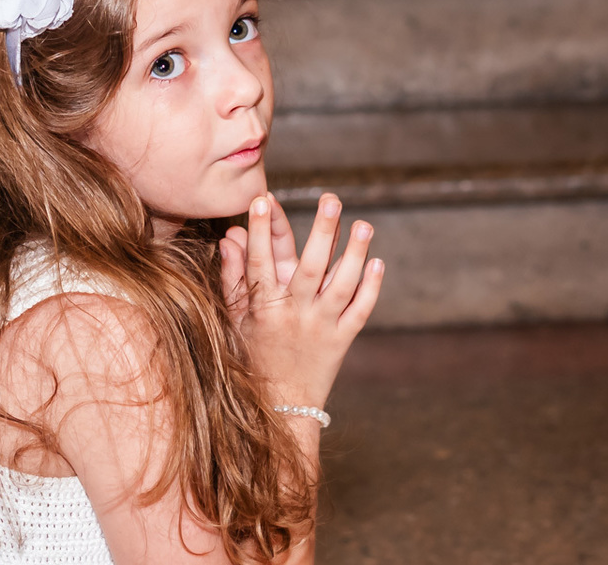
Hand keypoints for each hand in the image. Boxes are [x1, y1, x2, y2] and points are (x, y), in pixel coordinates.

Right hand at [219, 193, 383, 410]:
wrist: (282, 409)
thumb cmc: (253, 357)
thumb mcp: (235, 320)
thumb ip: (233, 278)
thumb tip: (229, 237)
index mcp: (264, 308)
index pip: (261, 261)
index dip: (260, 230)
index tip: (263, 199)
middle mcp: (295, 315)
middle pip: (310, 267)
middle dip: (321, 231)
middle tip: (332, 199)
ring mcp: (322, 328)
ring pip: (341, 286)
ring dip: (354, 254)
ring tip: (364, 224)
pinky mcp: (343, 340)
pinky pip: (360, 311)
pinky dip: (371, 288)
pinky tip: (378, 262)